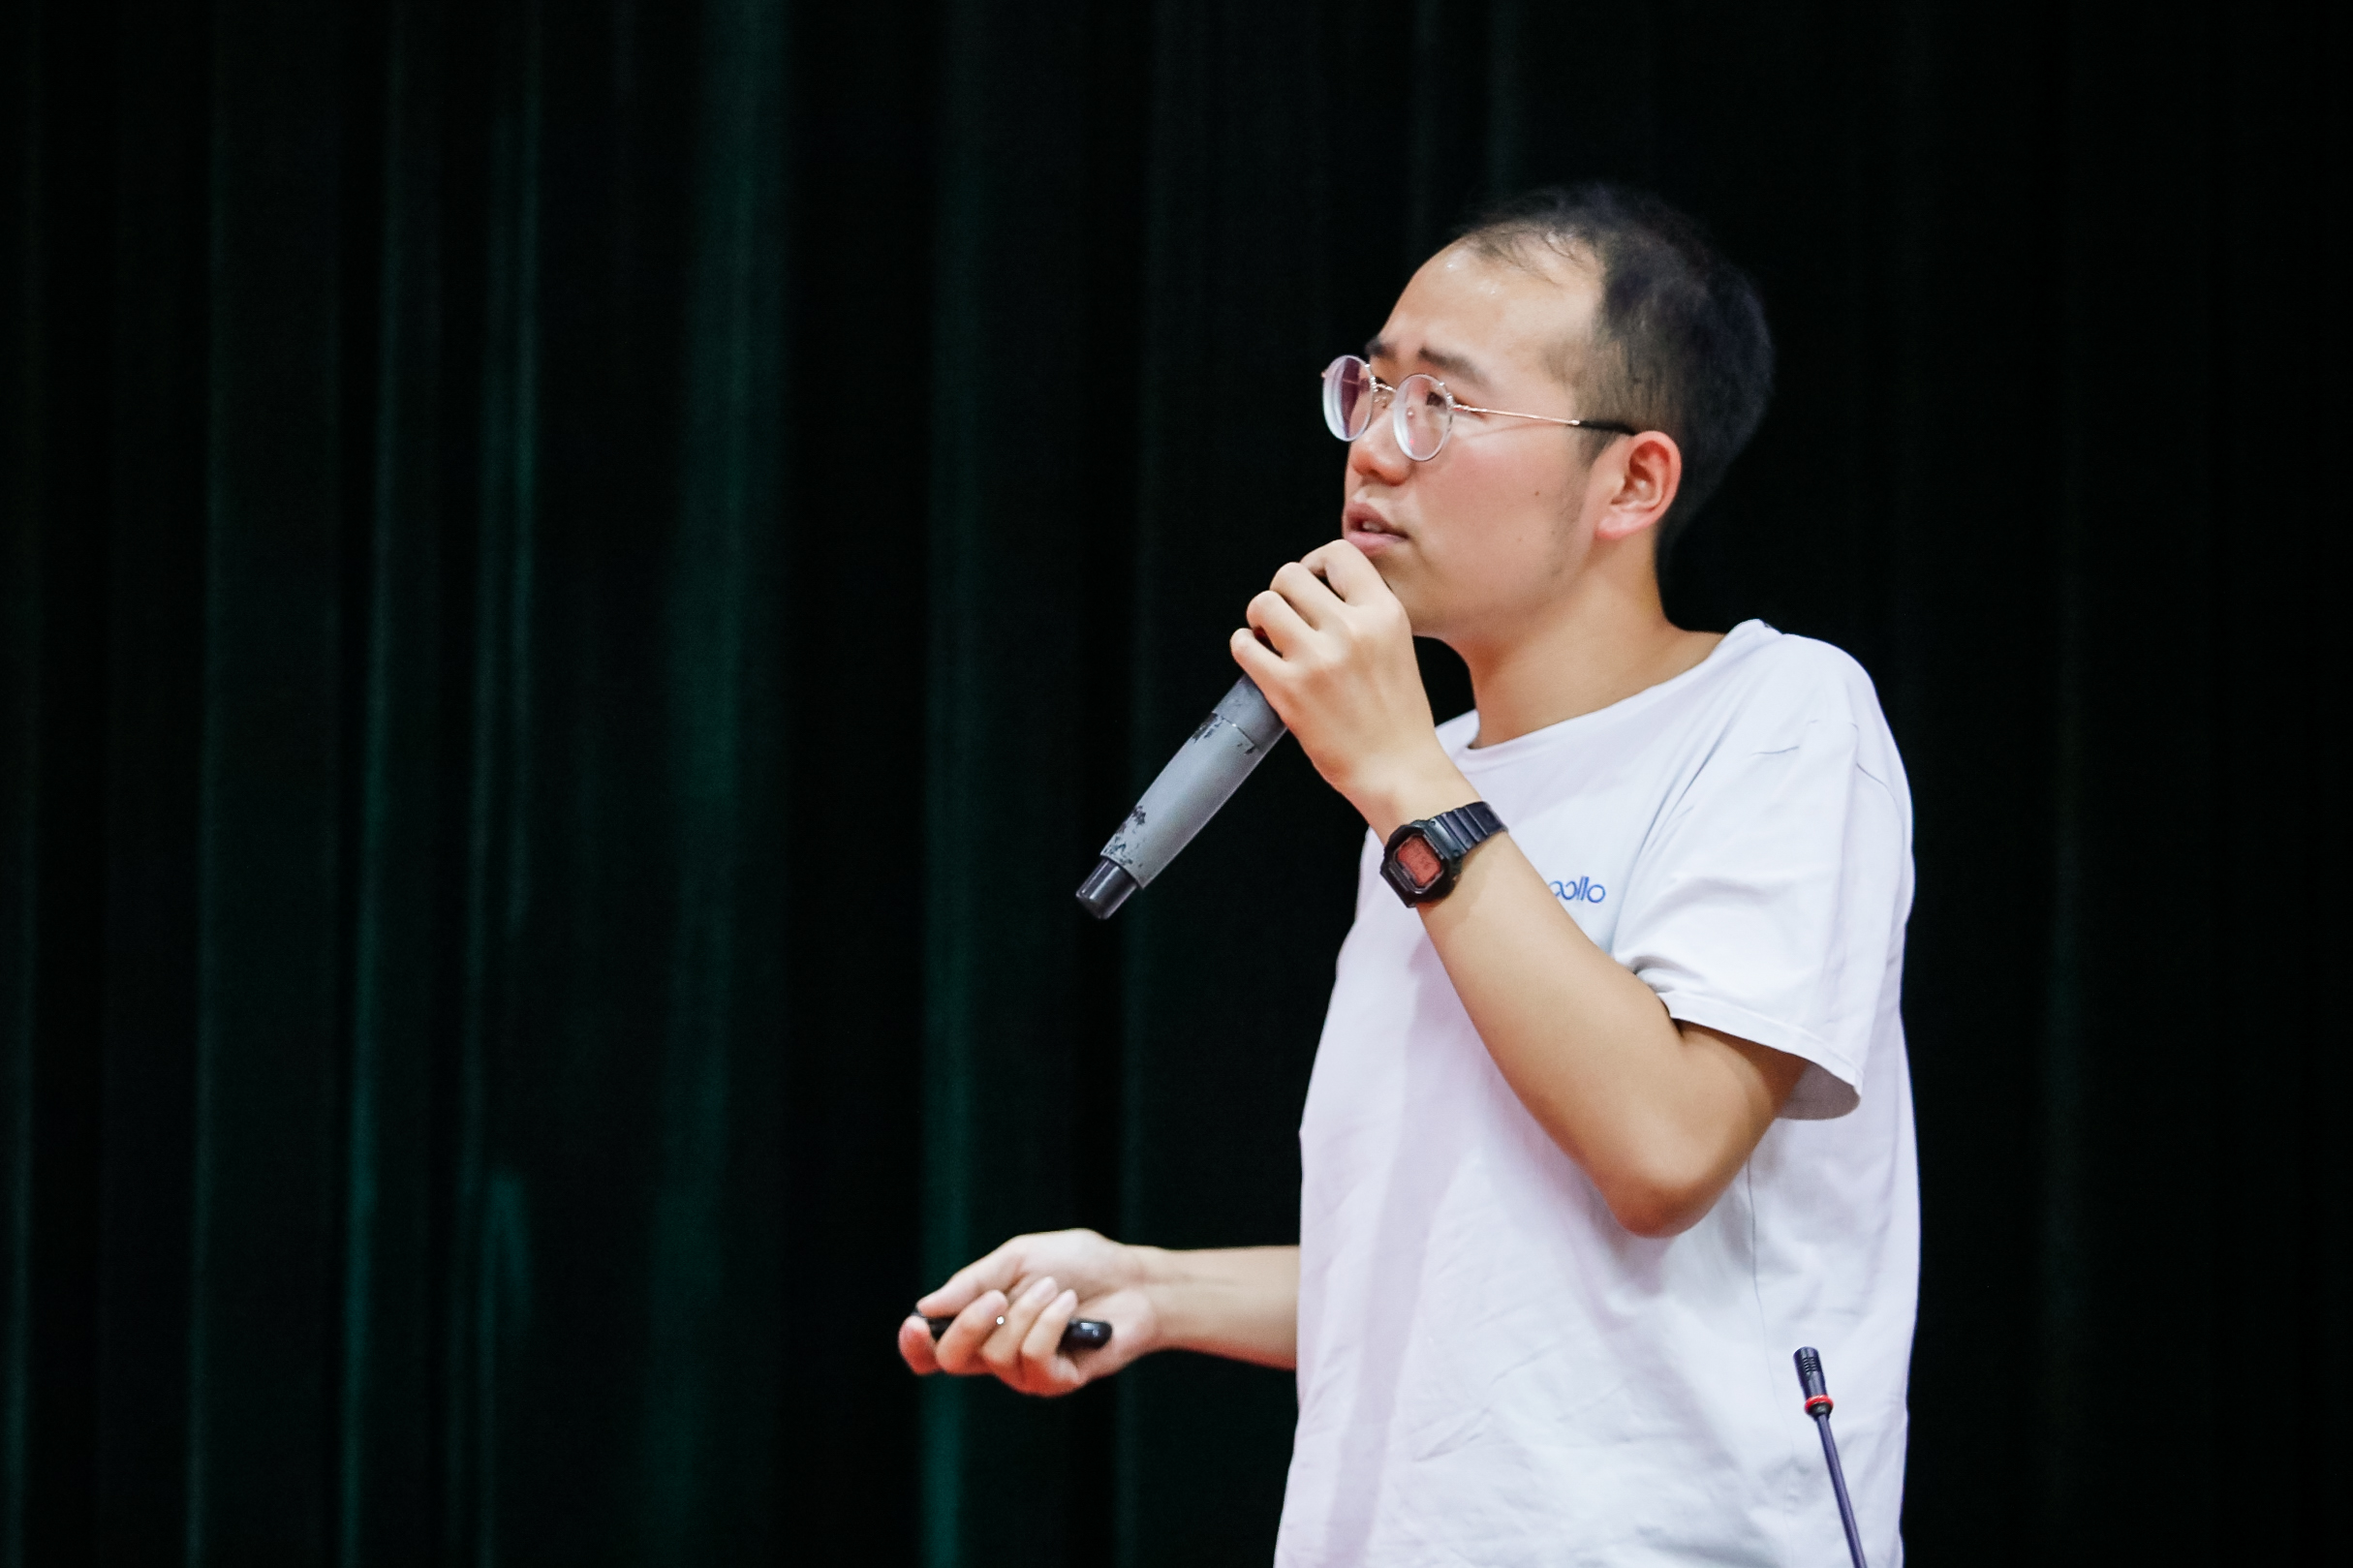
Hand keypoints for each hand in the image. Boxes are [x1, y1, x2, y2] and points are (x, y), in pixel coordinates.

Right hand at [897, 1228, 1153, 1396]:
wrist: (1134, 1278)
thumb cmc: (1077, 1264)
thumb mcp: (1018, 1259)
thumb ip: (973, 1282)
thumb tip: (925, 1308)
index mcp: (980, 1324)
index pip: (931, 1352)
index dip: (914, 1345)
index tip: (915, 1322)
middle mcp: (996, 1355)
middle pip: (951, 1359)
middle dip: (968, 1324)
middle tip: (996, 1296)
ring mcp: (1025, 1372)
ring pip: (997, 1353)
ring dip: (1026, 1310)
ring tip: (1054, 1288)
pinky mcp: (1057, 1381)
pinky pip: (1034, 1358)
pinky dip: (1049, 1323)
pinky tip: (1069, 1305)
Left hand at [1230, 540, 1473, 834]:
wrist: (1399, 770)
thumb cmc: (1398, 717)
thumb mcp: (1397, 646)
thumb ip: (1364, 614)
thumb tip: (1318, 589)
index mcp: (1385, 614)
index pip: (1339, 552)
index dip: (1315, 563)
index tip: (1311, 584)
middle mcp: (1352, 629)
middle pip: (1290, 575)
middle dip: (1282, 594)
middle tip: (1287, 619)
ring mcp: (1318, 659)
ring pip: (1263, 604)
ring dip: (1259, 618)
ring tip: (1270, 639)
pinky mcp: (1289, 690)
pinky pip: (1244, 646)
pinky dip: (1244, 647)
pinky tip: (1257, 658)